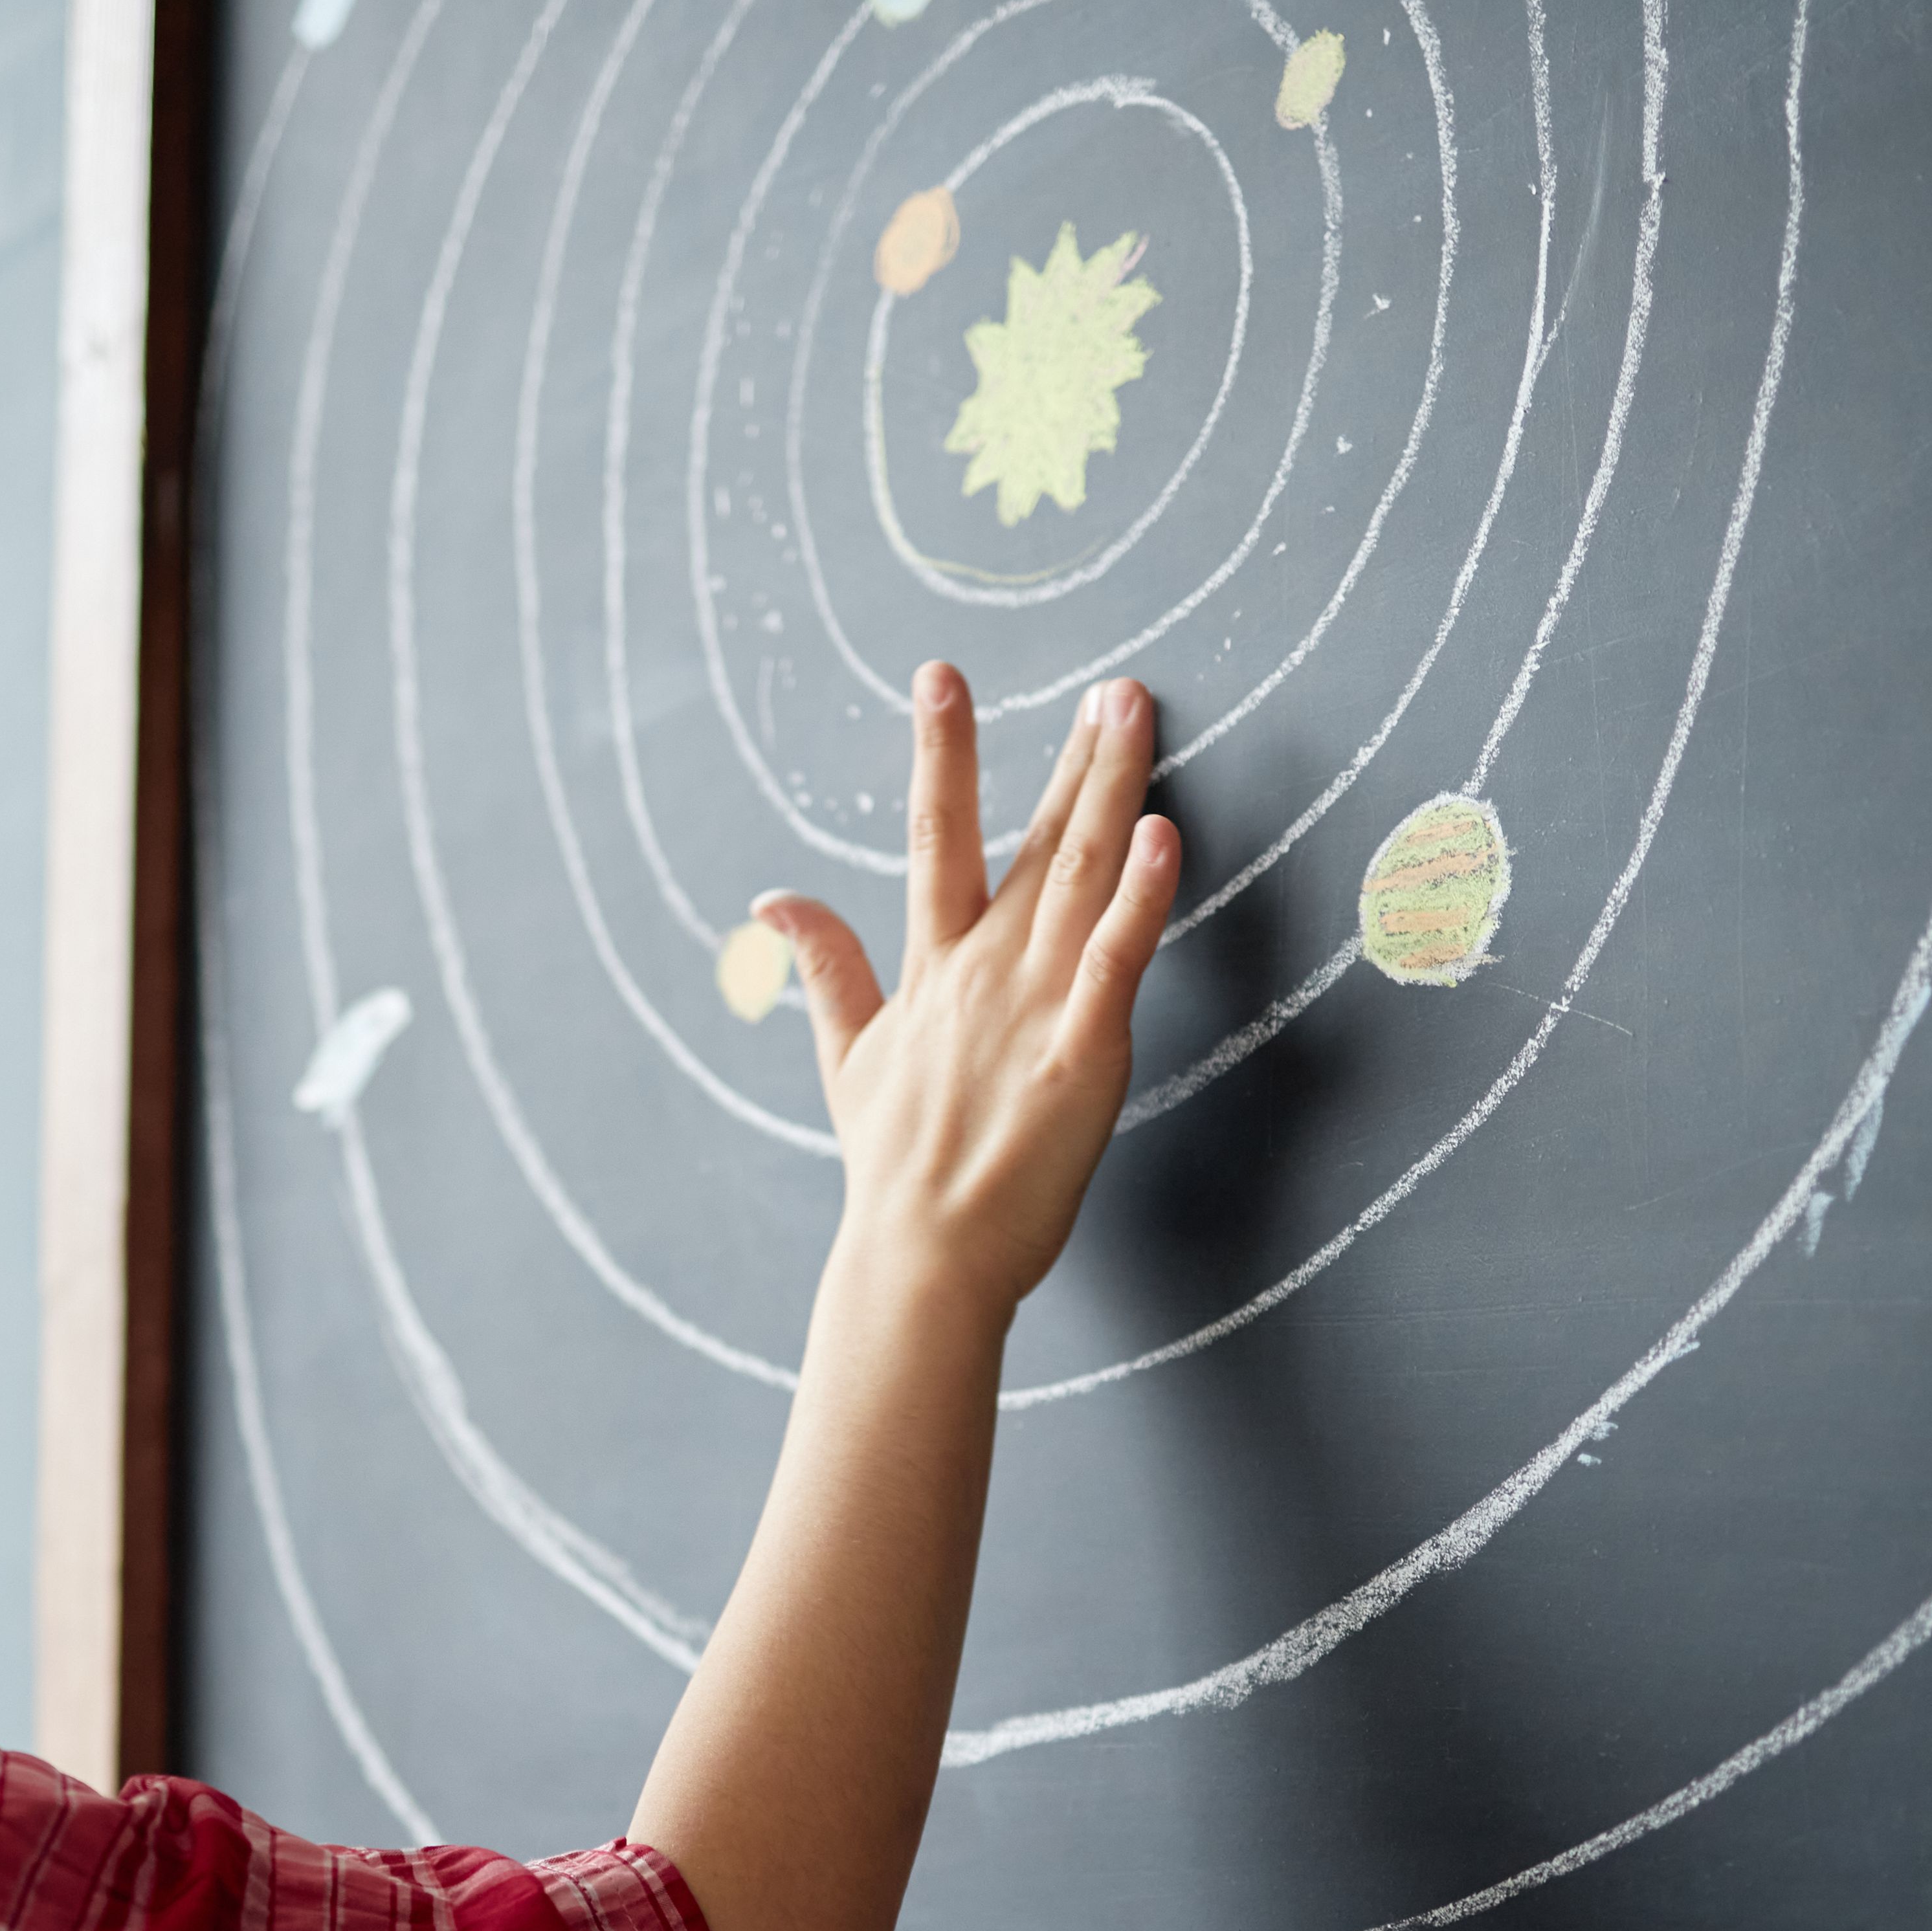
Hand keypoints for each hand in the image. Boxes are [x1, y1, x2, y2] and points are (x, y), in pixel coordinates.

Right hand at [751, 665, 1179, 1316]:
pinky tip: (1161, 832)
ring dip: (1111, 785)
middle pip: (1031, 838)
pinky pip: (1118, 955)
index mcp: (932, 970)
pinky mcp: (1085, 1047)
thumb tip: (770, 899)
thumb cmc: (895, 1167)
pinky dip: (1139, 892)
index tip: (943, 678)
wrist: (923, 1252)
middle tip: (1114, 684)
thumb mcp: (847, 1059)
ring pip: (1080, 873)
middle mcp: (982, 970)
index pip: (933, 835)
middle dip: (1073, 754)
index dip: (941, 750)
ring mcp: (1034, 1003)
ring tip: (1135, 712)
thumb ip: (824, 969)